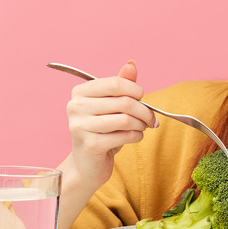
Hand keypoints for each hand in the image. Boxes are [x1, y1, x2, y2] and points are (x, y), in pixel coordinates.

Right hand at [65, 60, 156, 188]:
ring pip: (126, 119)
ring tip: (142, 128)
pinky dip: (136, 137)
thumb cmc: (102, 132)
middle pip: (124, 102)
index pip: (115, 83)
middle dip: (144, 111)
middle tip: (151, 119)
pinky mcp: (90, 145)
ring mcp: (80, 126)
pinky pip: (124, 136)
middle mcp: (76, 107)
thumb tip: (131, 64)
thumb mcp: (111, 106)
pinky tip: (135, 138)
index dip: (136, 90)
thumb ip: (121, 84)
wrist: (87, 164)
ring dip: (141, 125)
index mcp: (80, 92)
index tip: (143, 99)